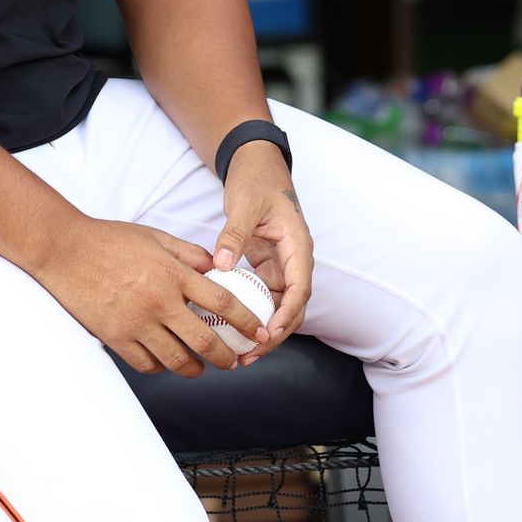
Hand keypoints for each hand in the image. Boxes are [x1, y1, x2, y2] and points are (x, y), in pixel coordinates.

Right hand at [35, 216, 269, 377]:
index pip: (223, 302)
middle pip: (205, 341)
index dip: (247, 321)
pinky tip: (166, 361)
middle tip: (234, 361)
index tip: (260, 331)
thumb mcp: (156, 237)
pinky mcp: (115, 337)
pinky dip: (160, 367)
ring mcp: (136, 323)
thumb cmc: (110, 240)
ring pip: (176, 360)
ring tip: (201, 368)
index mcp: (174, 274)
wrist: (65, 251)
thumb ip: (189, 254)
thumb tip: (217, 268)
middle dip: (226, 357)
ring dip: (195, 368)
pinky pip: (146, 364)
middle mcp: (159, 302)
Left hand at [212, 142, 312, 363]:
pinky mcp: (267, 266)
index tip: (267, 334)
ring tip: (241, 353)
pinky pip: (264, 296)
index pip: (299, 289)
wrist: (257, 166)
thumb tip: (221, 264)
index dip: (286, 315)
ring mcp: (282, 265)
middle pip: (293, 307)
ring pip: (279, 306)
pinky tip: (232, 329)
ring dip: (264, 329)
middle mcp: (294, 260)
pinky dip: (252, 314)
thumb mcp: (244, 205)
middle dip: (274, 334)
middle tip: (249, 355)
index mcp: (297, 246)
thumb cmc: (256, 182)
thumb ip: (234, 234)